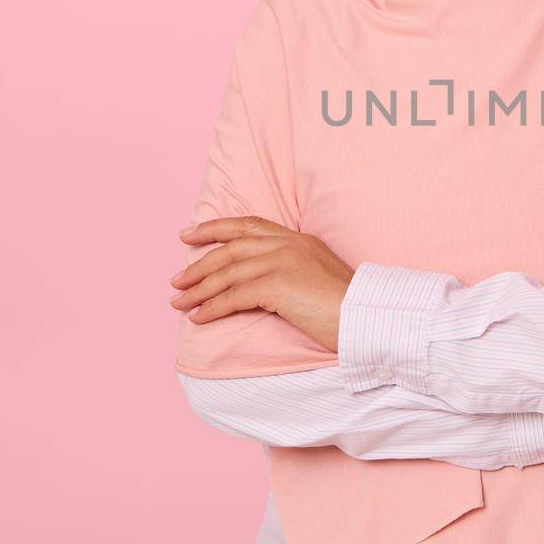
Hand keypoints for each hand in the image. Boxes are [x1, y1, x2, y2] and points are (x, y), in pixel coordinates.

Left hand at [169, 216, 352, 350]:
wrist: (367, 318)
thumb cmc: (347, 307)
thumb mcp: (318, 277)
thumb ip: (293, 270)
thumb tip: (261, 285)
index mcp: (298, 239)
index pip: (248, 225)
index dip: (215, 228)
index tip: (190, 234)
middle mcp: (288, 244)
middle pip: (231, 247)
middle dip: (199, 263)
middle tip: (176, 279)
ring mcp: (282, 261)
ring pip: (227, 272)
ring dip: (198, 289)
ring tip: (178, 302)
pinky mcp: (277, 284)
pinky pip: (233, 296)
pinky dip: (212, 307)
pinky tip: (199, 317)